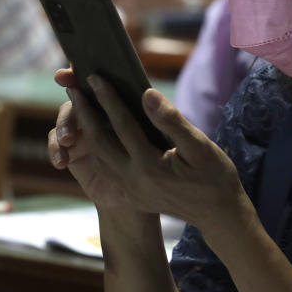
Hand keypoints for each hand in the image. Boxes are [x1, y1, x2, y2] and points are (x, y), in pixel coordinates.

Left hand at [47, 68, 246, 229]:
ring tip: (79, 106)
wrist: (218, 214)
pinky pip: (107, 168)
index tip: (95, 77)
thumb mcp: (200, 146)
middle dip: (84, 113)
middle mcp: (133, 181)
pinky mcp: (132, 195)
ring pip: (99, 156)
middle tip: (73, 88)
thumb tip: (145, 94)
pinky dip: (98, 147)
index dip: (107, 99)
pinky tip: (95, 132)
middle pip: (100, 141)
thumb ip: (171, 120)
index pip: (122, 125)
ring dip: (86, 130)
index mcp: (150, 167)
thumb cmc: (215, 177)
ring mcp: (130, 190)